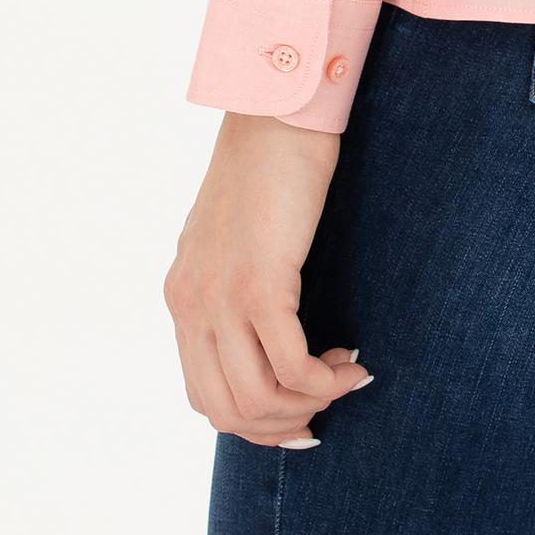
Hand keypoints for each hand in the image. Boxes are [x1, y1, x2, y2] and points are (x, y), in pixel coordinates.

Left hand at [165, 111, 374, 446]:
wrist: (278, 109)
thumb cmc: (271, 162)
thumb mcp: (237, 235)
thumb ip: (237, 282)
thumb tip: (270, 331)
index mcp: (183, 295)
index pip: (204, 395)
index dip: (255, 420)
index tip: (302, 411)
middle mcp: (191, 304)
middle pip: (226, 412)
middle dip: (282, 425)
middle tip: (327, 405)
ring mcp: (220, 298)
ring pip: (257, 400)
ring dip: (310, 404)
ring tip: (346, 377)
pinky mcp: (259, 285)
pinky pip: (291, 367)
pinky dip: (325, 380)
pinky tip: (351, 360)